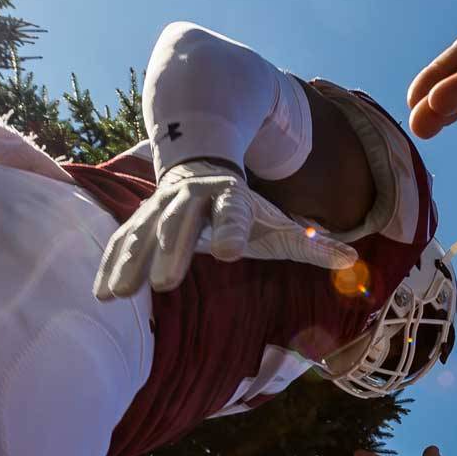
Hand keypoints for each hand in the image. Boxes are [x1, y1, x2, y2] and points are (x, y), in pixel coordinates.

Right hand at [93, 161, 355, 299]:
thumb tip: (353, 261)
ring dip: (131, 262)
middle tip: (166, 284)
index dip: (232, 231)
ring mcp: (162, 206)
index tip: (229, 254)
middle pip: (182, 224)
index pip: (235, 214)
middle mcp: (194, 198)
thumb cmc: (247, 205)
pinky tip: (103, 292)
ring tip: (119, 294)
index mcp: (233, 197)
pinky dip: (112, 263)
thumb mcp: (281, 222)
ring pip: (144, 232)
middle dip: (171, 251)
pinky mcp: (141, 218)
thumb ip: (314, 244)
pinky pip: (125, 240)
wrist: (202, 161)